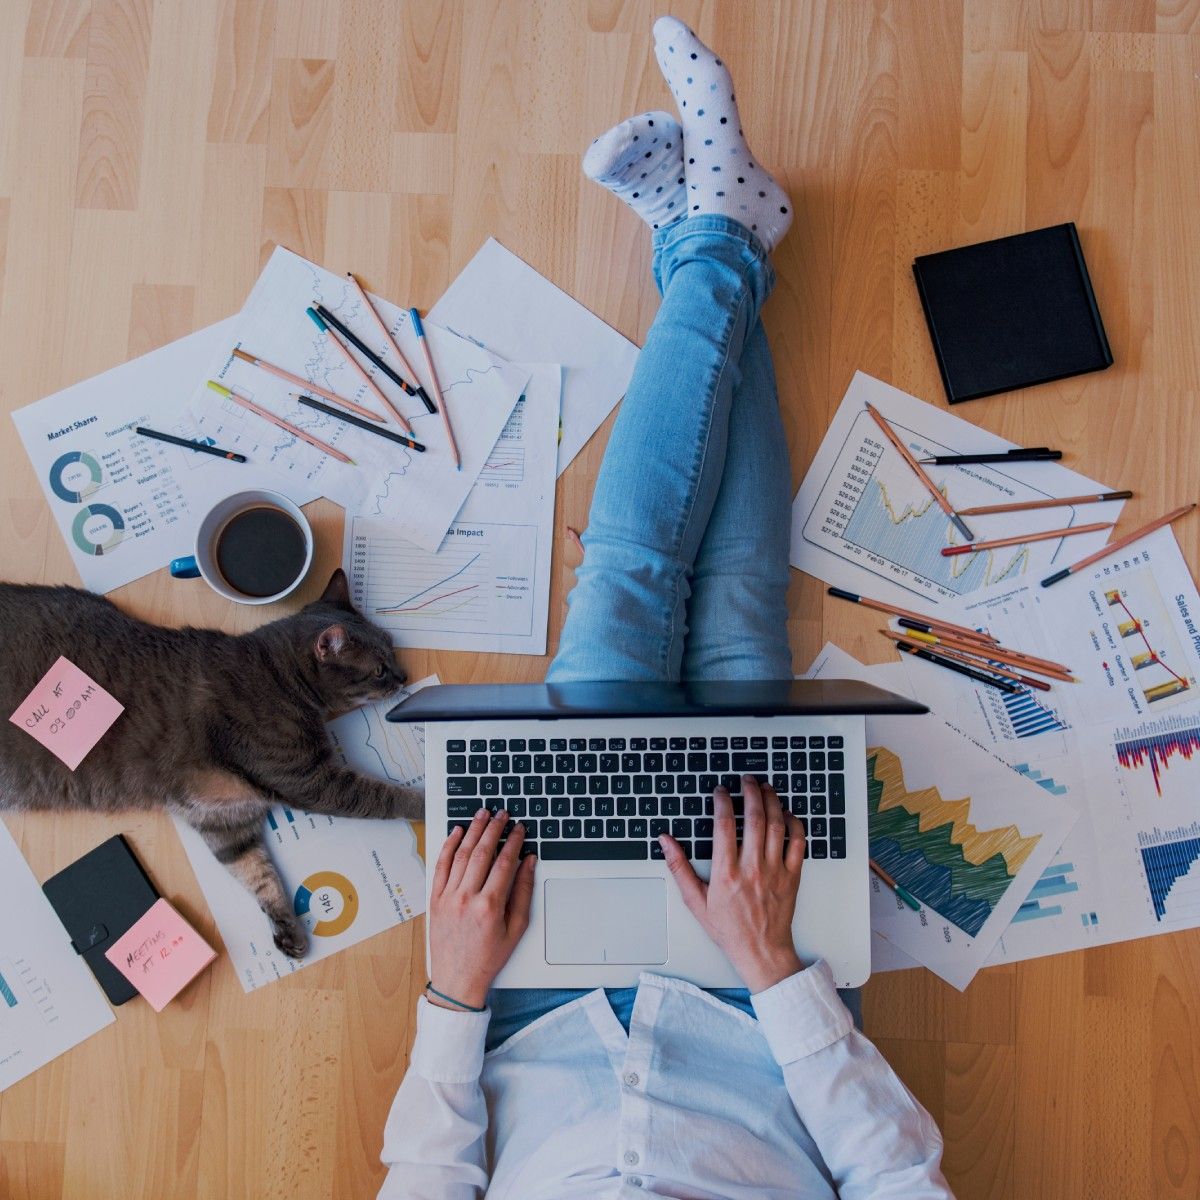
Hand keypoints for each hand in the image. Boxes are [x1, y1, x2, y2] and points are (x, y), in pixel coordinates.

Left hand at [427, 808, 535, 1009]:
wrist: (458, 980)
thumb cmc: (489, 957)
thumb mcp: (516, 928)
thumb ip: (523, 892)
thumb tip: (528, 863)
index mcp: (489, 906)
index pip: (504, 862)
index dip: (513, 841)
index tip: (519, 829)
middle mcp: (466, 898)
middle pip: (481, 852)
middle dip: (494, 829)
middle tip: (502, 814)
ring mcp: (448, 898)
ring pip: (460, 854)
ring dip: (472, 831)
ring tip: (482, 815)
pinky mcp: (435, 899)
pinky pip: (441, 866)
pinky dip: (448, 846)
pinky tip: (457, 832)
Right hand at [660, 777, 805, 992]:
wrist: (761, 951)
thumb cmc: (729, 928)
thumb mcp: (696, 901)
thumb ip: (680, 868)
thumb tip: (666, 842)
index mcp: (727, 873)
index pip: (724, 826)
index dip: (722, 802)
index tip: (720, 791)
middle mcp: (752, 868)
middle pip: (754, 818)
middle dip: (750, 792)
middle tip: (746, 780)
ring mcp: (775, 871)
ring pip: (777, 825)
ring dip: (772, 801)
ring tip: (766, 788)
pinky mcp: (793, 876)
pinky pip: (798, 843)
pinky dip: (795, 823)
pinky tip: (787, 813)